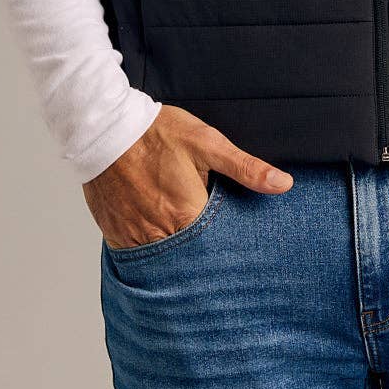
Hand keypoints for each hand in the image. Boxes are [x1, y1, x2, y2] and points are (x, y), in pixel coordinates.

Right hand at [82, 104, 293, 248]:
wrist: (105, 128)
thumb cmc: (157, 133)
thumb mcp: (208, 143)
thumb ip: (246, 168)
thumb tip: (283, 184)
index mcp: (187, 215)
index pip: (216, 247)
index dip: (224, 245)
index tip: (231, 244)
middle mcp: (159, 233)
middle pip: (188, 258)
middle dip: (199, 253)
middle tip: (203, 238)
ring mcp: (133, 236)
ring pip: (160, 260)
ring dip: (172, 253)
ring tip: (179, 237)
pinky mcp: (114, 233)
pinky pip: (134, 254)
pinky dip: (145, 248)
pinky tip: (153, 233)